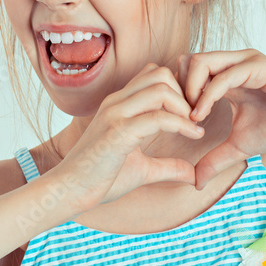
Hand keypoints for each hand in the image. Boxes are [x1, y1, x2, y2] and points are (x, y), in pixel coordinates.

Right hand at [54, 63, 202, 211]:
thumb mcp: (142, 170)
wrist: (69, 192)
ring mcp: (115, 114)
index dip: (179, 89)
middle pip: (160, 73)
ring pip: (161, 88)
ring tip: (195, 127)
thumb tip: (194, 175)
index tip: (192, 114)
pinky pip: (158, 117)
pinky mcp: (118, 132)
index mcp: (119, 105)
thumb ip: (168, 167)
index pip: (153, 74)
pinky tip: (195, 136)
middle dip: (185, 93)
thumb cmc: (99, 180)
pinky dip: (182, 124)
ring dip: (185, 106)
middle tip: (196, 118)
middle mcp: (116, 103)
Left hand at [178, 49, 265, 189]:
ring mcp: (244, 62)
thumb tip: (195, 182)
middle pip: (185, 62)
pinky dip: (206, 96)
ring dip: (188, 90)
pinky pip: (223, 76)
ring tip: (189, 118)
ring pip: (199, 62)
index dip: (174, 95)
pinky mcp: (257, 66)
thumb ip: (216, 159)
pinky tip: (201, 116)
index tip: (173, 123)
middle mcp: (232, 64)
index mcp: (226, 77)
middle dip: (175, 90)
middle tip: (176, 119)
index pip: (185, 72)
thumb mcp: (241, 146)